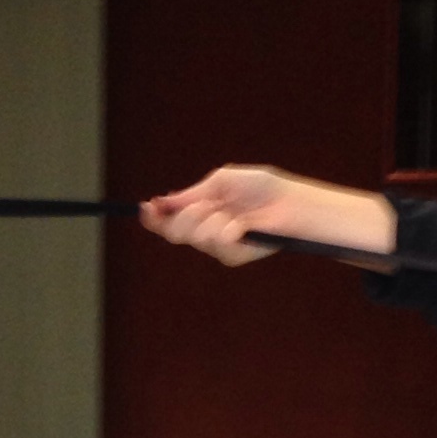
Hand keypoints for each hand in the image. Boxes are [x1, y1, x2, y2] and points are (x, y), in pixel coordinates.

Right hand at [140, 166, 395, 266]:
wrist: (290, 201)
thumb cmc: (262, 188)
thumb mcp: (221, 181)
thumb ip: (191, 194)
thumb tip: (163, 202)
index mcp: (201, 212)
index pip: (169, 221)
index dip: (154, 218)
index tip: (146, 208)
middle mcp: (206, 231)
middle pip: (174, 233)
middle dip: (184, 216)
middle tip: (206, 205)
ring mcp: (220, 246)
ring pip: (195, 237)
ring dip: (211, 219)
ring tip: (232, 212)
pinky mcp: (235, 256)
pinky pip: (217, 243)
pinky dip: (229, 229)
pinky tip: (243, 225)